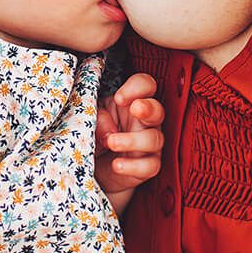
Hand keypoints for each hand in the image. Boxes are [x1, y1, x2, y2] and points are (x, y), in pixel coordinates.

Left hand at [95, 72, 164, 198]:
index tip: (119, 98)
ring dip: (132, 140)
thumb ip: (99, 118)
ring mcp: (150, 144)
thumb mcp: (93, 119)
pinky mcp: (148, 166)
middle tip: (135, 108)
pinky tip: (117, 165)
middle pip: (158, 110)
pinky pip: (150, 166)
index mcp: (133, 102)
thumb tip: (109, 130)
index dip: (137, 87)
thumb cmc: (98, 133)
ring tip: (111, 142)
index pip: (145, 85)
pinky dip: (133, 166)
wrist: (96, 166)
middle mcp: (146, 122)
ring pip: (154, 139)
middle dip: (148, 108)